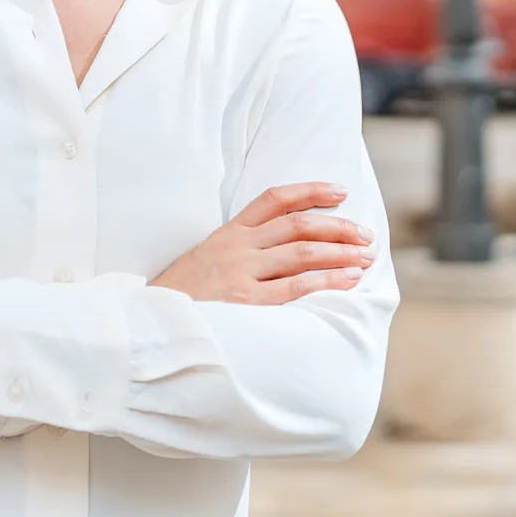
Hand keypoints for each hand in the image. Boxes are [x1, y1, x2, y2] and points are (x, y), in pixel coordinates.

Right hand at [150, 182, 374, 304]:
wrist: (149, 325)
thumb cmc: (182, 298)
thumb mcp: (205, 260)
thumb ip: (239, 250)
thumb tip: (284, 248)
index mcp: (227, 233)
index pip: (273, 199)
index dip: (310, 191)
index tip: (340, 192)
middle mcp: (236, 247)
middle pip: (298, 224)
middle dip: (338, 226)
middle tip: (364, 235)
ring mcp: (240, 274)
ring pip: (302, 252)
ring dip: (340, 252)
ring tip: (365, 257)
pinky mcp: (246, 304)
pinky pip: (295, 288)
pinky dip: (326, 281)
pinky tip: (348, 280)